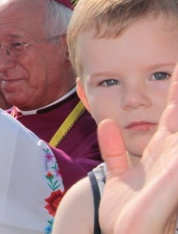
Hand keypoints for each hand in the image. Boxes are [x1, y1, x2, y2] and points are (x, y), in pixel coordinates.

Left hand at [98, 62, 177, 233]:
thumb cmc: (124, 210)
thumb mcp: (118, 175)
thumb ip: (112, 150)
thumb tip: (107, 123)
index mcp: (161, 153)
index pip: (172, 116)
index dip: (176, 93)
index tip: (175, 66)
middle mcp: (171, 158)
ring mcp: (173, 169)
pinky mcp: (171, 179)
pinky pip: (177, 163)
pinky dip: (175, 139)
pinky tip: (176, 123)